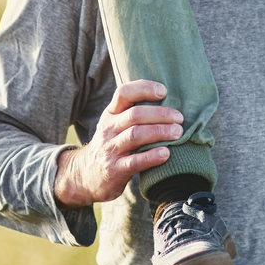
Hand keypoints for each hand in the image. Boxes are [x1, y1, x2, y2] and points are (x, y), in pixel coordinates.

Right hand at [53, 80, 182, 207]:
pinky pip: (134, 161)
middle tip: (179, 118)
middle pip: (134, 114)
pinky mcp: (114, 170)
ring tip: (177, 133)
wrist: (86, 176)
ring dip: (160, 132)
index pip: (123, 93)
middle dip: (160, 114)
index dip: (144, 88)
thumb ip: (132, 112)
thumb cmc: (111, 145)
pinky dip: (152, 156)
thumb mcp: (114, 125)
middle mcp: (108, 129)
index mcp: (110, 114)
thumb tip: (168, 99)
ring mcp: (110, 149)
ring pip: (135, 135)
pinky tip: (166, 153)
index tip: (164, 91)